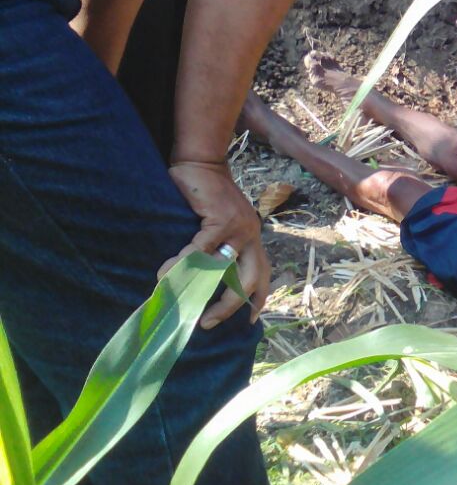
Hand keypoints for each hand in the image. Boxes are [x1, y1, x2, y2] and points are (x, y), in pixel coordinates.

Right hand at [162, 161, 269, 329]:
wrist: (202, 162)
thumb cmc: (206, 195)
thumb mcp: (218, 224)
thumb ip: (216, 247)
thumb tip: (197, 279)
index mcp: (253, 238)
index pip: (263, 274)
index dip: (258, 299)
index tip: (251, 321)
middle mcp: (252, 235)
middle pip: (252, 279)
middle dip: (232, 305)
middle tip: (208, 322)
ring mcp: (240, 227)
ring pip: (225, 268)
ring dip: (202, 288)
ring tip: (178, 298)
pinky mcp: (223, 219)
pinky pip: (202, 250)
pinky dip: (183, 264)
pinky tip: (165, 273)